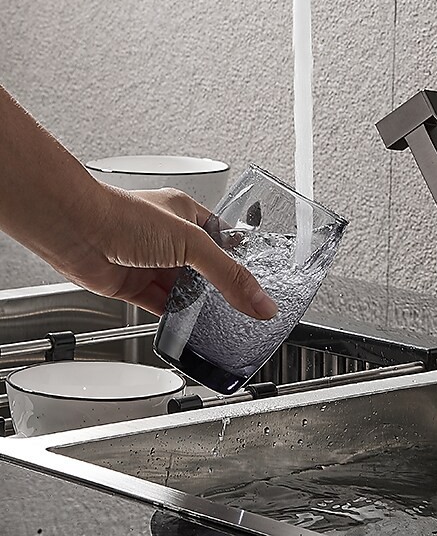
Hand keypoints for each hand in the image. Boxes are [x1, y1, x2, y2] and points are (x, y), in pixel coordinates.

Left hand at [55, 184, 278, 318]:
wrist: (76, 231)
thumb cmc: (124, 216)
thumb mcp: (192, 242)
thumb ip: (229, 275)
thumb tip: (260, 301)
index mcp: (186, 213)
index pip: (222, 237)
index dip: (238, 257)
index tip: (255, 280)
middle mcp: (167, 236)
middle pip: (202, 266)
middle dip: (216, 284)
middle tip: (239, 303)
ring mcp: (148, 261)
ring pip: (181, 287)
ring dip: (193, 302)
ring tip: (215, 317)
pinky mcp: (131, 284)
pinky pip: (159, 304)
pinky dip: (172, 314)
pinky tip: (185, 322)